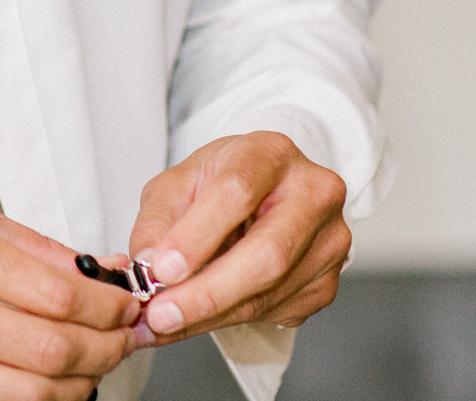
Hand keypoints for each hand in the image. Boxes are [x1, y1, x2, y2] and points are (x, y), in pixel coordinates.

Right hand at [0, 198, 138, 400]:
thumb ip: (28, 244)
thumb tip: (97, 271)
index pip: (62, 294)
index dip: (111, 306)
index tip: (125, 303)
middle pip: (56, 350)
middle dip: (106, 350)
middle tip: (120, 338)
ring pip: (32, 395)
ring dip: (78, 384)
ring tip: (89, 364)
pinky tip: (42, 381)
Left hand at [124, 132, 349, 345]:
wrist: (266, 193)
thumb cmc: (220, 182)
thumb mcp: (177, 184)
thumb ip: (158, 222)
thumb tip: (147, 267)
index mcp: (271, 153)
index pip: (238, 191)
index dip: (198, 235)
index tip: (162, 270)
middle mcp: (313, 193)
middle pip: (268, 252)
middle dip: (208, 291)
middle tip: (160, 314)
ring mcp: (328, 240)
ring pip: (270, 291)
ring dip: (210, 315)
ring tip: (164, 322)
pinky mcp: (327, 280)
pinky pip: (275, 311)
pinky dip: (227, 321)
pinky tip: (197, 318)